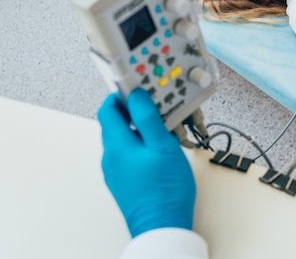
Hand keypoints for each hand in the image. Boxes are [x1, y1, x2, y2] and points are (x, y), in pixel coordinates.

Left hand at [97, 88, 195, 237]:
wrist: (163, 225)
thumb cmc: (164, 189)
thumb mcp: (162, 145)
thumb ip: (147, 117)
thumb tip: (136, 95)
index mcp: (116, 144)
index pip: (109, 108)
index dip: (123, 94)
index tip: (141, 90)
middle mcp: (111, 156)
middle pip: (118, 122)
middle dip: (138, 112)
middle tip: (161, 110)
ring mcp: (116, 170)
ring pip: (126, 138)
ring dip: (144, 129)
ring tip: (167, 130)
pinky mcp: (125, 181)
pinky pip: (130, 154)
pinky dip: (144, 145)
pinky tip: (162, 150)